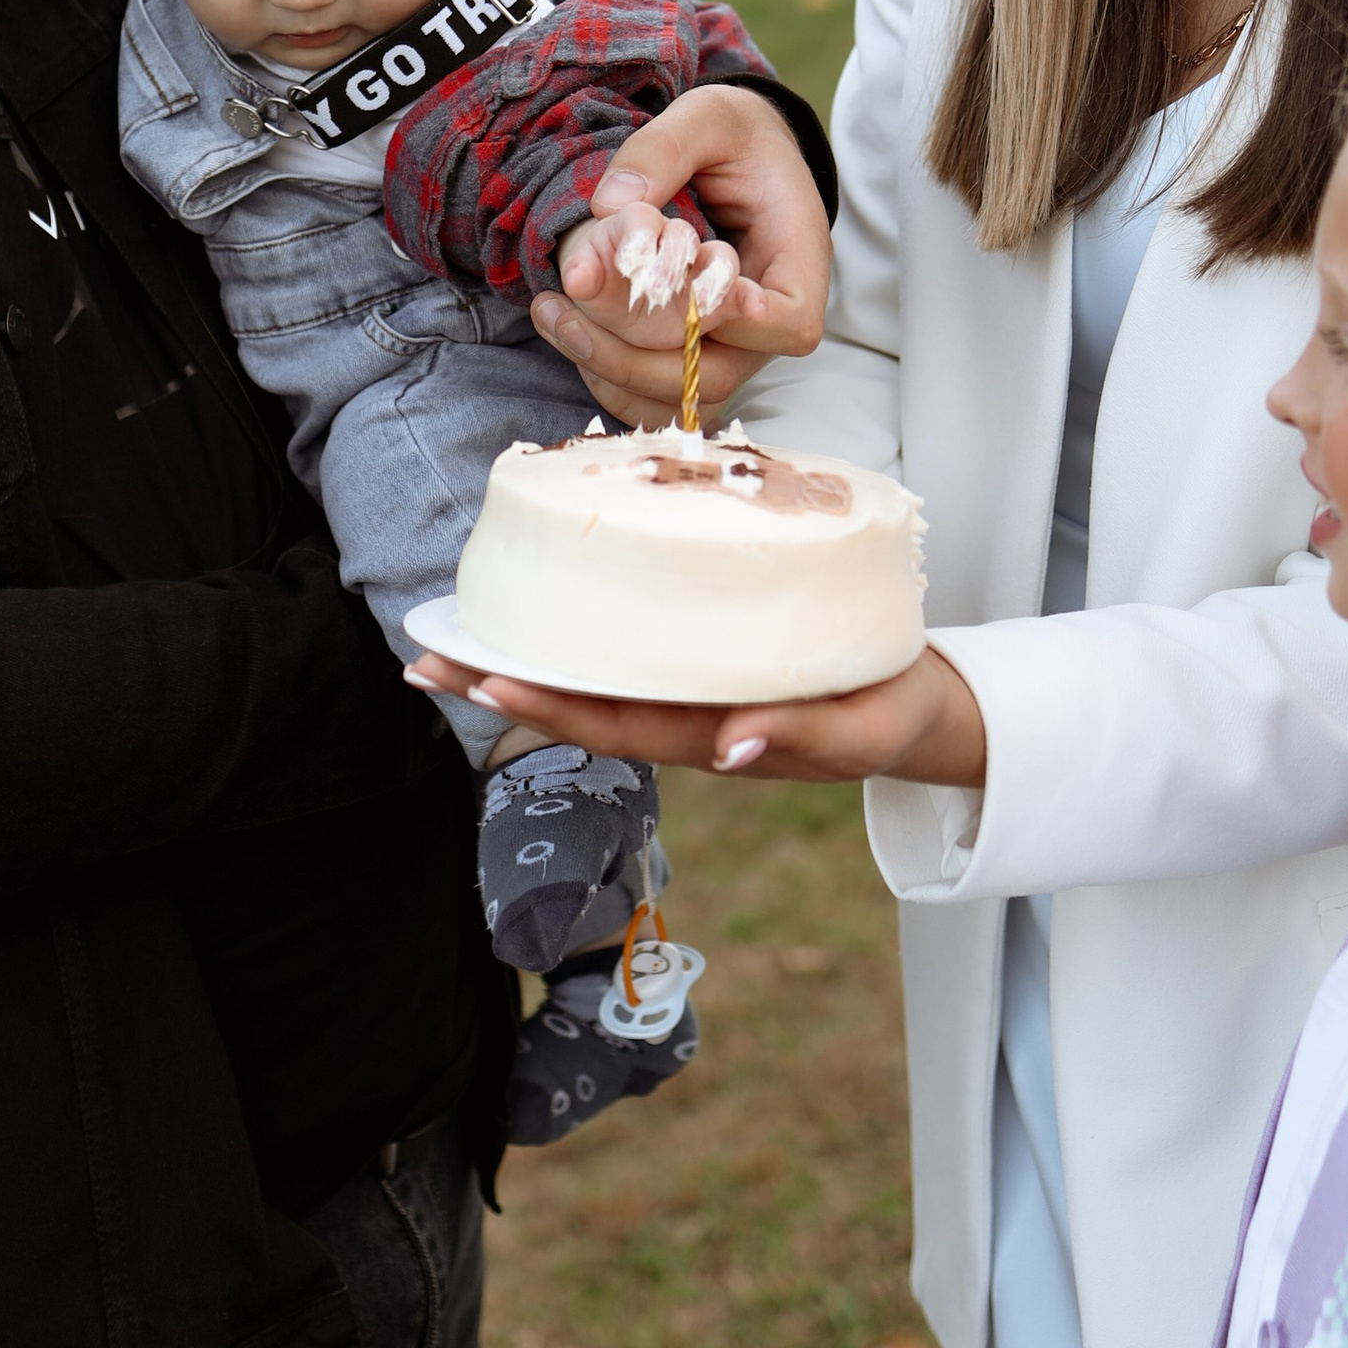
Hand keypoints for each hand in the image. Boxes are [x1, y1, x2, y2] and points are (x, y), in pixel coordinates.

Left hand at [402, 636, 986, 787]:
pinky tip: (539, 602)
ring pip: (591, 676)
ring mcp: (688, 689)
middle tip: (427, 662)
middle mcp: (685, 716)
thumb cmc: (891, 713)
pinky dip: (573, 628)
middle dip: (503, 684)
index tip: (489, 680)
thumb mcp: (862, 729)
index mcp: (715, 737)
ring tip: (453, 636)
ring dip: (521, 659)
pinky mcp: (701, 654)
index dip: (550, 705)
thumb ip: (803, 735)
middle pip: (579, 704)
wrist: (921, 705)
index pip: (615, 724)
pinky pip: (623, 647)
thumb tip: (733, 746)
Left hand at [529, 86, 829, 421]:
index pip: (788, 323)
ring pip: (678, 396)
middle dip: (634, 357)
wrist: (737, 154)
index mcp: (797, 261)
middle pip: (717, 376)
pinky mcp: (694, 349)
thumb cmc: (736, 135)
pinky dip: (609, 374)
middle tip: (564, 312)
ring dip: (611, 372)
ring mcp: (731, 343)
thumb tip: (612, 203)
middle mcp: (768, 318)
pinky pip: (656, 391)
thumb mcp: (709, 117)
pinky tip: (565, 328)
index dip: (735, 323)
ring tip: (552, 317)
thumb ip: (665, 149)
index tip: (675, 293)